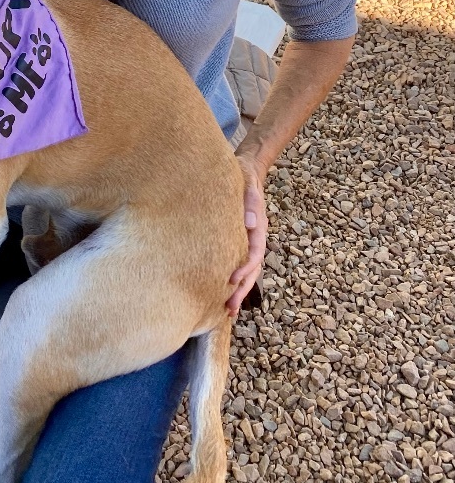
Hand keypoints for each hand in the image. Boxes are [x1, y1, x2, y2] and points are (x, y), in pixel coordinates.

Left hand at [226, 150, 267, 315]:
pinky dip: (235, 280)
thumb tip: (250, 223)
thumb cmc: (244, 176)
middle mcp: (256, 237)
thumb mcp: (248, 183)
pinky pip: (241, 263)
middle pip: (253, 269)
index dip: (245, 268)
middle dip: (242, 290)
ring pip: (248, 271)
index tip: (232, 279)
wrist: (247, 171)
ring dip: (240, 290)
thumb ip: (250, 201)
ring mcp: (250, 241)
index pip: (255, 253)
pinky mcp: (240, 240)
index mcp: (258, 227)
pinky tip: (224, 292)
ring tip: (227, 311)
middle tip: (229, 309)